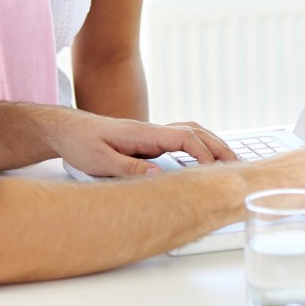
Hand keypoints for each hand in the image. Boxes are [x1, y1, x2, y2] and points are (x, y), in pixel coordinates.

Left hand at [54, 113, 235, 176]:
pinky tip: (204, 159)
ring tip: (229, 161)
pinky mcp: (149, 142)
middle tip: (238, 164)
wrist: (67, 130)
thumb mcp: (100, 161)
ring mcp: (152, 135)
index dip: (202, 152)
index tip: (213, 170)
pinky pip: (181, 139)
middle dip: (218, 146)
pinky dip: (199, 146)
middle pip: (195, 131)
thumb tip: (158, 175)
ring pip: (191, 132)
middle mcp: (152, 131)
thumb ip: (129, 168)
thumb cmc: (81, 144)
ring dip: (212, 144)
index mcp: (144, 133)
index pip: (184, 138)